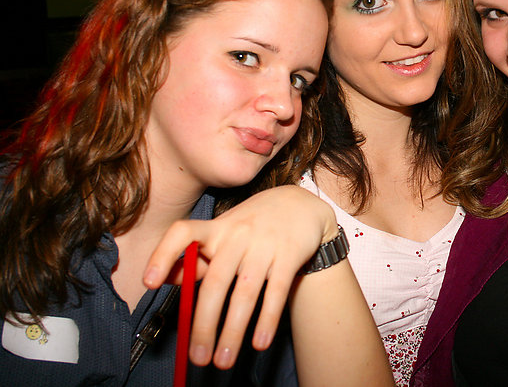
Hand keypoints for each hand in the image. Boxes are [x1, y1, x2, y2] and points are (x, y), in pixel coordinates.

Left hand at [143, 185, 338, 368]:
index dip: (163, 256)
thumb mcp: (224, 232)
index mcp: (215, 229)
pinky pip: (276, 292)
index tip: (149, 284)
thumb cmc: (253, 225)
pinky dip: (267, 320)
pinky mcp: (289, 255)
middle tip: (197, 357)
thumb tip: (170, 281)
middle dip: (203, 324)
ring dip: (232, 331)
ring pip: (245, 293)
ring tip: (223, 361)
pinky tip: (259, 342)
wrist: (301, 203)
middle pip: (215, 282)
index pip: (182, 233)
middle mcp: (237, 235)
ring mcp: (264, 245)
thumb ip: (197, 256)